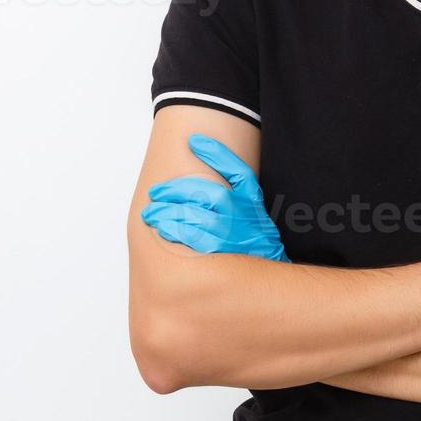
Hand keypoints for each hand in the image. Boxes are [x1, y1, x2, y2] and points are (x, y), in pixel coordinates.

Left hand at [141, 133, 288, 261]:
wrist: (268, 279)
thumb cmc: (252, 236)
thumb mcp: (250, 204)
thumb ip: (229, 174)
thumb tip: (196, 142)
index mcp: (252, 204)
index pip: (239, 173)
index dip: (217, 154)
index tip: (193, 141)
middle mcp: (246, 220)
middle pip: (211, 196)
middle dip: (179, 191)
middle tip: (156, 193)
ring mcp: (236, 241)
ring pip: (201, 220)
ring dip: (171, 214)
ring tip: (151, 214)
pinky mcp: (223, 261)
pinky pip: (199, 244)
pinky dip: (179, 234)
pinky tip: (163, 230)